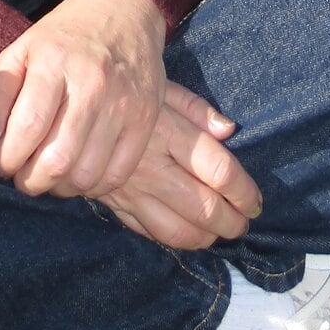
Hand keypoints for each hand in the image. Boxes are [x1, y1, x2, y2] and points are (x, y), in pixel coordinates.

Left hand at [0, 0, 165, 199]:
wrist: (125, 10)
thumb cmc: (64, 37)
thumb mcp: (22, 50)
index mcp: (55, 61)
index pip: (27, 128)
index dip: (6, 160)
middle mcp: (93, 83)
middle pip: (57, 160)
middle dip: (30, 182)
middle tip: (23, 177)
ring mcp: (124, 103)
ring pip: (86, 175)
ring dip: (60, 188)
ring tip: (51, 174)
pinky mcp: (146, 119)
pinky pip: (117, 175)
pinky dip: (93, 186)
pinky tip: (80, 170)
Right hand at [99, 82, 262, 249]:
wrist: (73, 115)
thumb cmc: (128, 96)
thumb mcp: (162, 88)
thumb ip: (197, 109)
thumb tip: (230, 131)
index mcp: (169, 132)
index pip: (218, 170)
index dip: (244, 190)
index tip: (255, 200)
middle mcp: (153, 166)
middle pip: (203, 207)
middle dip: (232, 222)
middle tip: (245, 222)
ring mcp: (134, 191)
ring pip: (178, 229)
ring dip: (208, 237)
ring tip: (223, 233)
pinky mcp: (119, 206)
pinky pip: (153, 234)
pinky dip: (177, 241)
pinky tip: (191, 236)